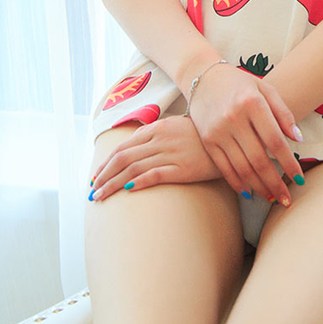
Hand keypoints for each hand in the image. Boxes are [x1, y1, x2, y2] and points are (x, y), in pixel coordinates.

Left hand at [89, 115, 221, 200]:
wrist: (230, 140)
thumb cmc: (201, 135)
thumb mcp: (175, 126)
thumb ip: (154, 133)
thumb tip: (132, 145)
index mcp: (157, 128)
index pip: (123, 147)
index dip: (106, 163)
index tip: (95, 176)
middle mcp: (161, 139)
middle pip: (123, 159)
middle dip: (104, 176)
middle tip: (92, 191)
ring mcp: (171, 154)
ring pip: (134, 169)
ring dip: (114, 184)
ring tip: (101, 197)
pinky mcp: (183, 169)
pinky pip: (155, 175)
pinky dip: (138, 182)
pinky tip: (127, 191)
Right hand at [187, 62, 304, 203]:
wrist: (202, 76)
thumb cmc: (240, 83)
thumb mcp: (265, 89)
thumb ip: (284, 113)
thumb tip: (299, 140)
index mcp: (253, 103)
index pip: (275, 141)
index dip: (289, 163)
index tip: (300, 178)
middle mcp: (234, 118)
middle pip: (259, 160)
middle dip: (275, 183)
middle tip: (287, 199)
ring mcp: (218, 131)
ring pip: (242, 168)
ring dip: (259, 187)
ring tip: (271, 198)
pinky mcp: (207, 140)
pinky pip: (223, 167)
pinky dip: (237, 182)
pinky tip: (249, 192)